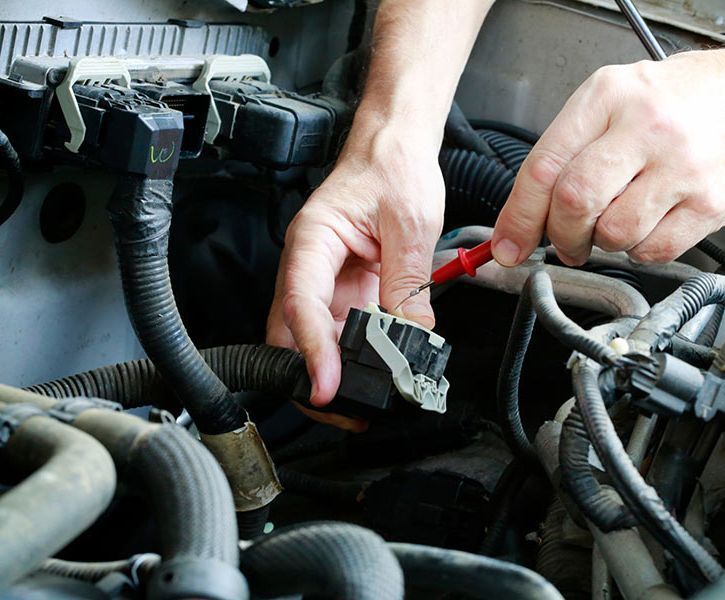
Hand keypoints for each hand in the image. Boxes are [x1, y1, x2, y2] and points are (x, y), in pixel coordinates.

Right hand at [267, 123, 443, 415]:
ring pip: (313, 338)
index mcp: (313, 240)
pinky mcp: (344, 289)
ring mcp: (324, 280)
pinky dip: (354, 356)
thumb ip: (408, 283)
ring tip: (363, 402)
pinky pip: (342, 330)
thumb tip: (412, 336)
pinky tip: (376, 372)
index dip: (312, 351)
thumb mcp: (410, 224)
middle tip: (344, 409)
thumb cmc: (393, 167)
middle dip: (310, 376)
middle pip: (291, 333)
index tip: (327, 385)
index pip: (301, 303)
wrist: (395, 147)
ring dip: (333, 372)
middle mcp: (308, 264)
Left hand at [491, 46, 724, 265]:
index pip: (545, 166)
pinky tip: (648, 225)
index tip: (507, 246)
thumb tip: (525, 215)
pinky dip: (640, 251)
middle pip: (576, 203)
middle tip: (565, 241)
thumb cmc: (685, 99)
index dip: (518, 216)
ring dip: (604, 243)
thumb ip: (569, 148)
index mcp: (609, 96)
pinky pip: (654, 251)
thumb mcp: (616, 97)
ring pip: (614, 234)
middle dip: (560, 235)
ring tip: (618, 221)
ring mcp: (682, 167)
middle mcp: (645, 128)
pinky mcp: (711, 202)